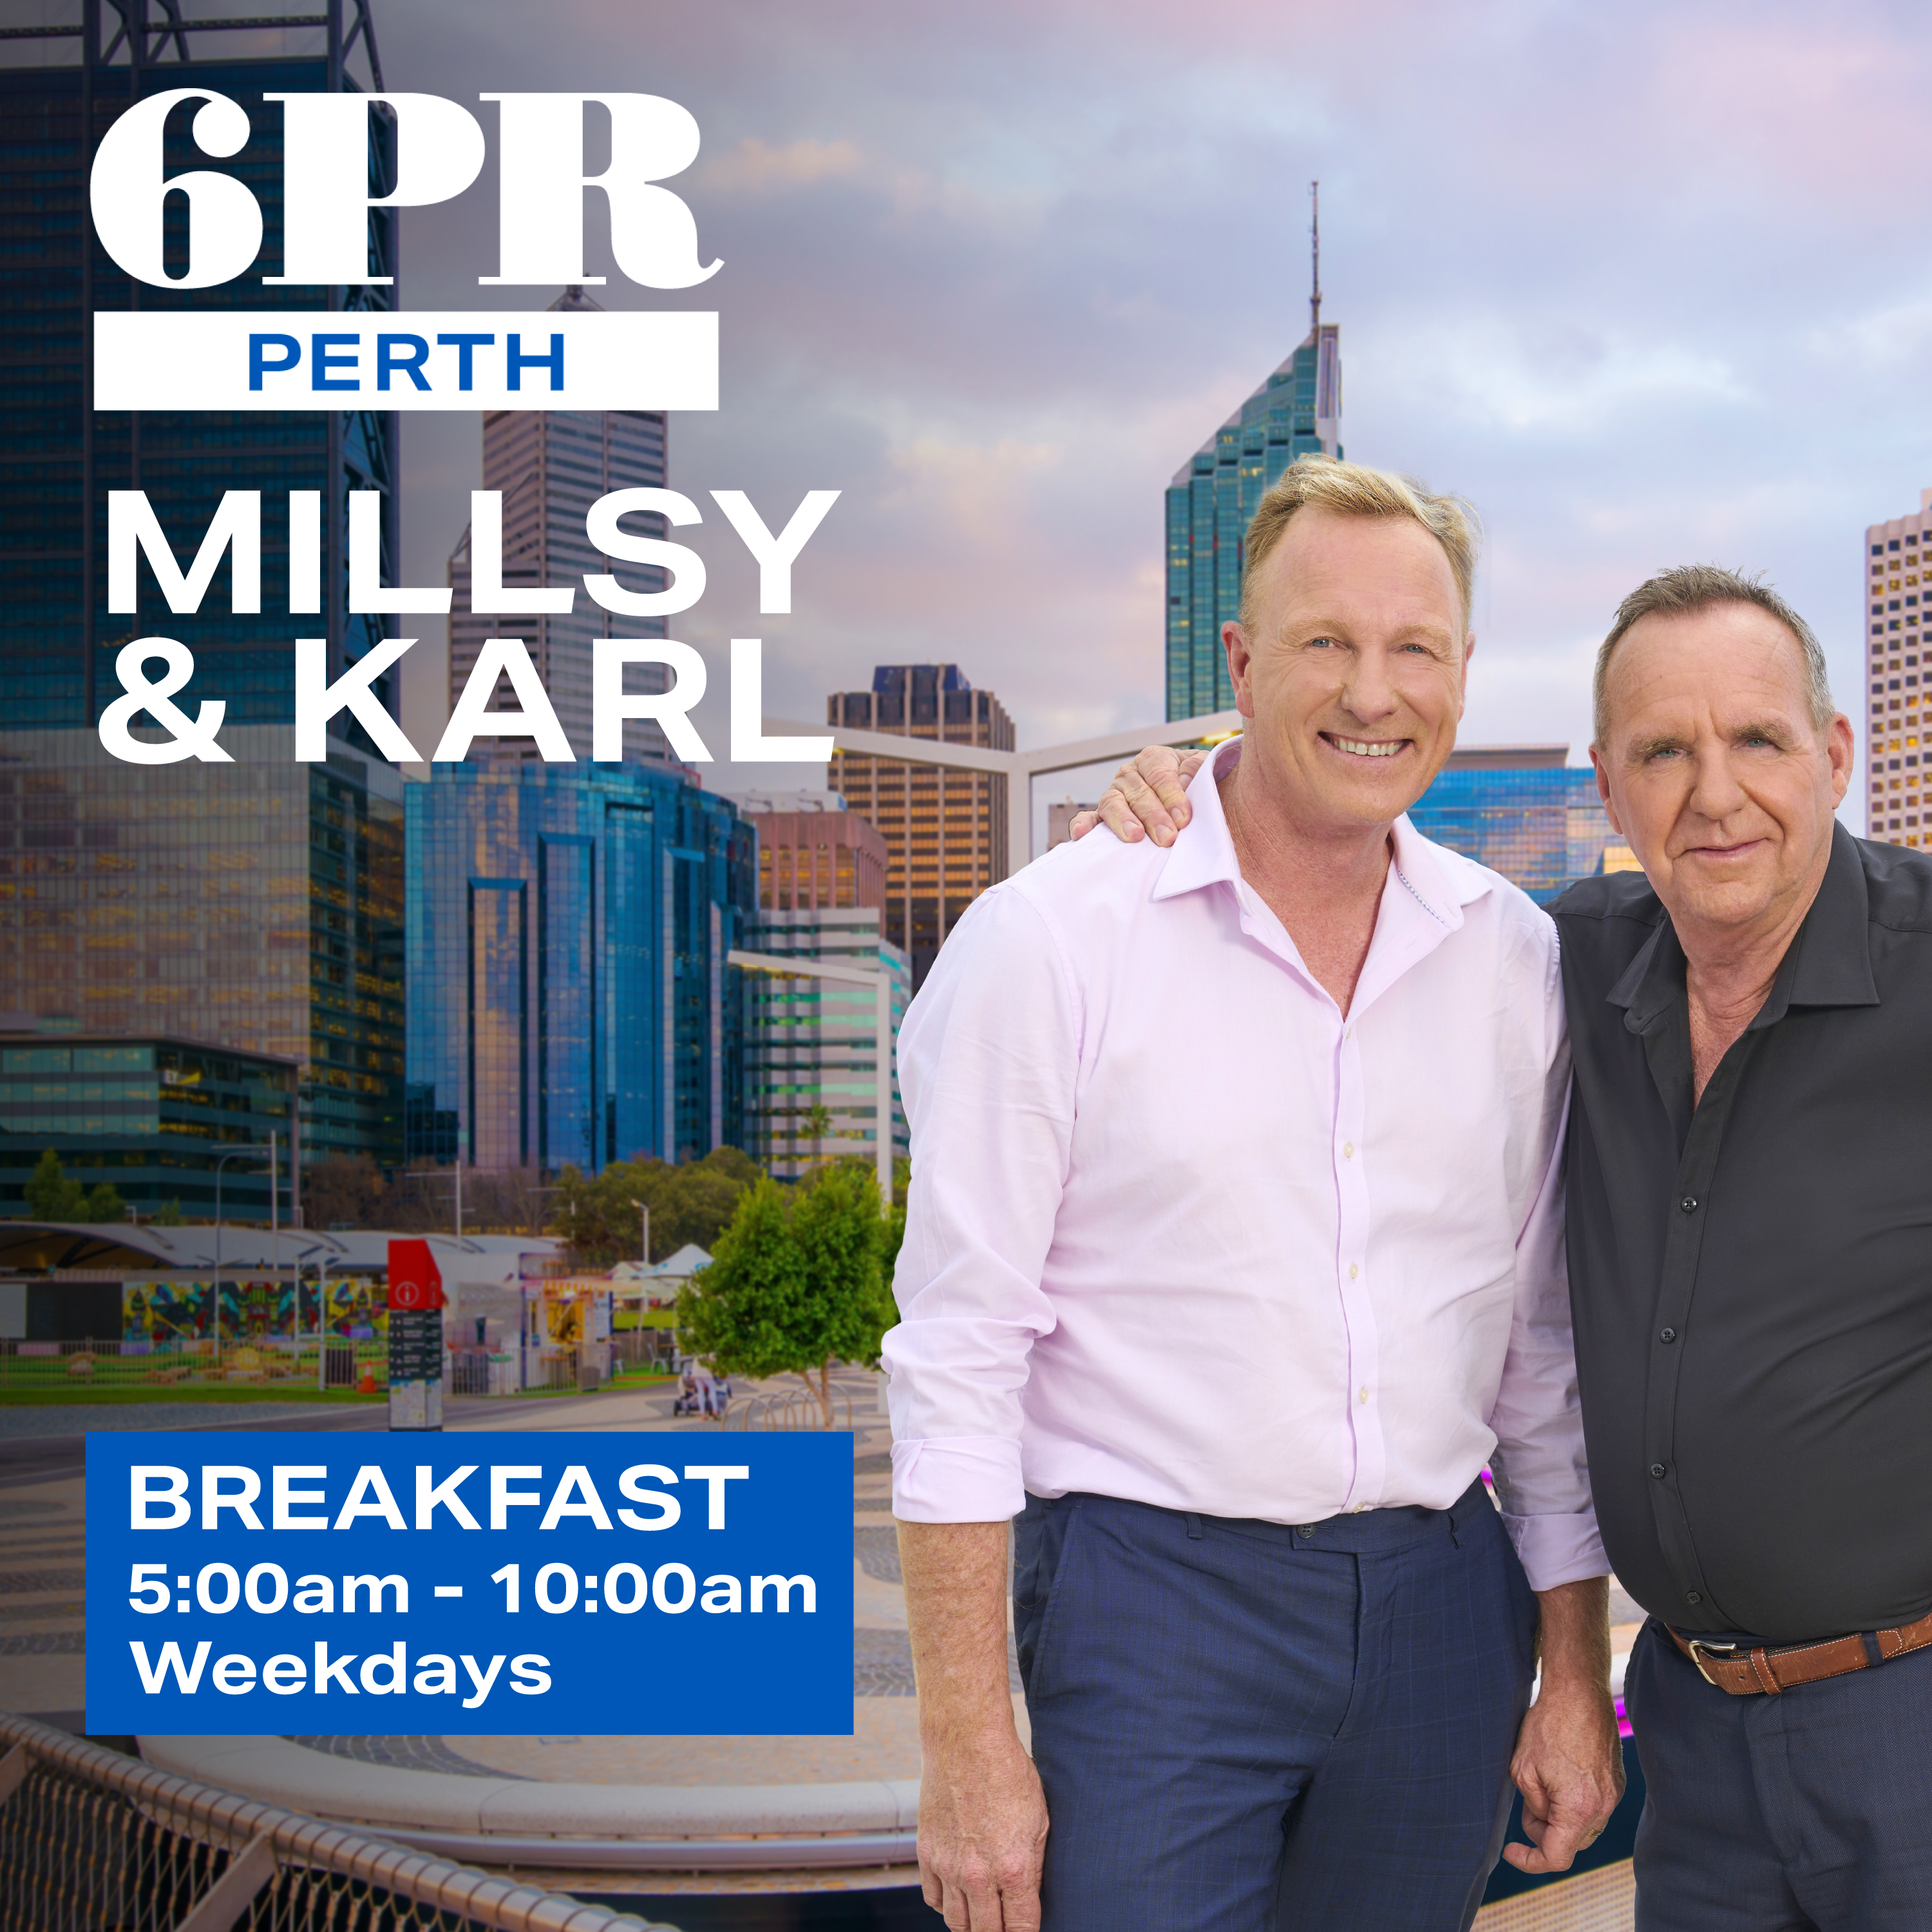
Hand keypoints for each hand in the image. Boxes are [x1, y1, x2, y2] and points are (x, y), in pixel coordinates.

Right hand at [917, 1729, 1049, 1931]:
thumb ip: (1034, 1867)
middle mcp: (978, 1875)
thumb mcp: (1039, 1820)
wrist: (966, 1741)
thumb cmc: (1009, 1774)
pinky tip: (959, 1894)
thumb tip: (1028, 1899)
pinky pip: (933, 1899)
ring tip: (983, 1918)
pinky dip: (946, 1904)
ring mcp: (948, 1866)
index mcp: (1013, 1868)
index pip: (1021, 1930)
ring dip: (971, 1926)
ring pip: (956, 1924)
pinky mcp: (926, 1853)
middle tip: (1004, 1926)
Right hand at [1068, 745, 1206, 844]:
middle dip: (1154, 816)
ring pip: (1113, 804)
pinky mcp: (1103, 815)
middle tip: (1168, 837)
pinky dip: (1083, 824)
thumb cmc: (1197, 785)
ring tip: (1135, 836)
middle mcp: (1130, 774)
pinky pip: (1089, 817)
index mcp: (1153, 758)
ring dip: (1123, 820)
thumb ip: (1198, 769)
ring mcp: (1115, 794)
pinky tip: (1082, 834)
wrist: (1191, 799)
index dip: (1172, 796)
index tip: (1184, 818)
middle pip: (1139, 793)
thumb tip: (1184, 782)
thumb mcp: (1205, 769)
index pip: (1160, 775)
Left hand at [1502, 1674, 1624, 1874]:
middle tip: (1526, 1805)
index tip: (1511, 1850)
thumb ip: (1533, 1806)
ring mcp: (1613, 1794)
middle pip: (1572, 1842)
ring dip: (1560, 1818)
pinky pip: (1594, 1806)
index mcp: (1578, 1810)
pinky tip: (1560, 1777)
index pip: (1557, 1857)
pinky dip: (1574, 1803)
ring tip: (1542, 1786)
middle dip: (1544, 1832)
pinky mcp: (1616, 1781)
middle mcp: (1602, 1808)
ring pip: (1583, 1825)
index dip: (1530, 1860)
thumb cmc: (1548, 1726)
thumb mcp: (1523, 1770)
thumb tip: (1541, 1820)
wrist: (1578, 1692)